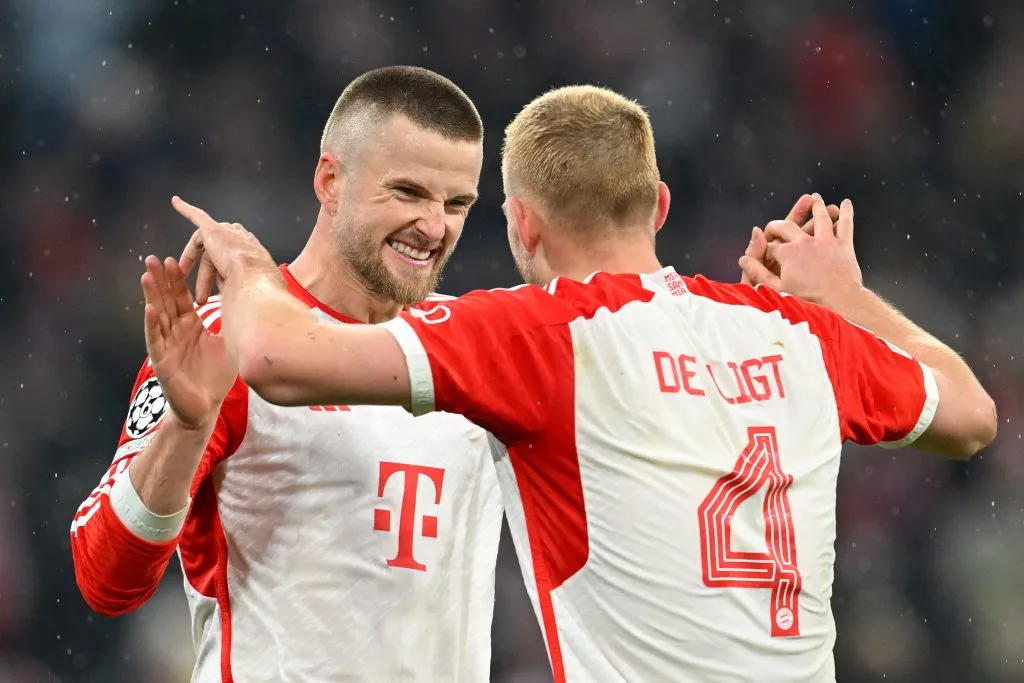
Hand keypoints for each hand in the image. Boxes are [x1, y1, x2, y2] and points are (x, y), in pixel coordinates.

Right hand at [141, 255, 236, 429]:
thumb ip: (228, 322)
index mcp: (190, 326)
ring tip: (146, 275)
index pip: (180, 298)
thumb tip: (245, 301)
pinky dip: (152, 325)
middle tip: (152, 257)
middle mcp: (176, 332)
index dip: (176, 279)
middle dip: (159, 280)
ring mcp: (167, 346)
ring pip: (157, 317)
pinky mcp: (162, 362)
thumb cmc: (215, 376)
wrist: (206, 408)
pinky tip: (150, 309)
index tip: (173, 258)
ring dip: (151, 296)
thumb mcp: (226, 344)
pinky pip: (155, 341)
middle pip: (165, 301)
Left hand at [172, 196, 276, 304]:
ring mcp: (227, 232)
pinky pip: (198, 217)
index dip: (222, 271)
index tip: (218, 284)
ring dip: (192, 262)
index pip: (234, 257)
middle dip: (205, 275)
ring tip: (183, 279)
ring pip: (204, 247)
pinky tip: (176, 203)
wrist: (253, 277)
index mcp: (253, 253)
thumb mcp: (251, 293)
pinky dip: (186, 209)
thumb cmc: (257, 290)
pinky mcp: (213, 229)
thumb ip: (240, 291)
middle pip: (216, 255)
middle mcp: (241, 240)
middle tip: (198, 294)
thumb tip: (236, 304)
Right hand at [738, 195, 862, 306]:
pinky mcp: (843, 245)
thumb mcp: (778, 289)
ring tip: (815, 198)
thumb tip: (742, 260)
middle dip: (778, 224)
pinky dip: (846, 213)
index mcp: (787, 253)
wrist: (840, 302)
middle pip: (788, 225)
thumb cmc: (809, 299)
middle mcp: (805, 241)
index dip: (764, 249)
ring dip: (816, 206)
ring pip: (820, 217)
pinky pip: (845, 224)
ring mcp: (826, 241)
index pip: (770, 245)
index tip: (763, 256)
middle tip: (774, 226)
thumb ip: (758, 272)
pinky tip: (845, 203)